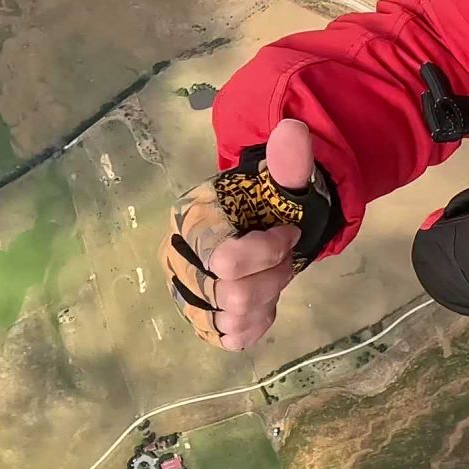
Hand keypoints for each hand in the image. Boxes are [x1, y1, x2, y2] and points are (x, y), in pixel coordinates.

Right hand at [165, 119, 314, 352]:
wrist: (263, 222)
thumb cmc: (267, 201)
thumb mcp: (282, 178)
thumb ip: (288, 160)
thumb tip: (293, 131)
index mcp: (189, 220)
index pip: (227, 260)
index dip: (268, 253)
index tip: (288, 232)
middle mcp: (175, 258)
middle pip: (231, 296)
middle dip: (272, 277)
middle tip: (284, 257)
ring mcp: (184, 292)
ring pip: (232, 320)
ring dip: (267, 299)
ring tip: (273, 275)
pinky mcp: (198, 319)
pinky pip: (231, 338)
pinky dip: (257, 322)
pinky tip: (264, 298)